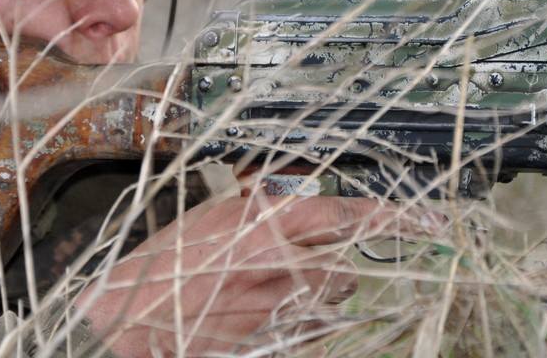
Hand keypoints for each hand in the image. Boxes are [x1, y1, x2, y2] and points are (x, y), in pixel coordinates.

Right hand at [80, 195, 433, 355]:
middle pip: (343, 270)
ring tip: (268, 303)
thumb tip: (280, 202)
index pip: (345, 214)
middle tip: (297, 273)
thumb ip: (250, 212)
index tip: (423, 219)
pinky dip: (297, 335)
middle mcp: (280, 265)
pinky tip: (262, 329)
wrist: (124, 328)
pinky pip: (309, 341)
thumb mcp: (202, 221)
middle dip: (329, 272)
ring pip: (329, 308)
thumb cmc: (154, 274)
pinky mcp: (276, 348)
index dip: (390, 216)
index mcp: (261, 223)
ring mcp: (280, 313)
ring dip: (312, 305)